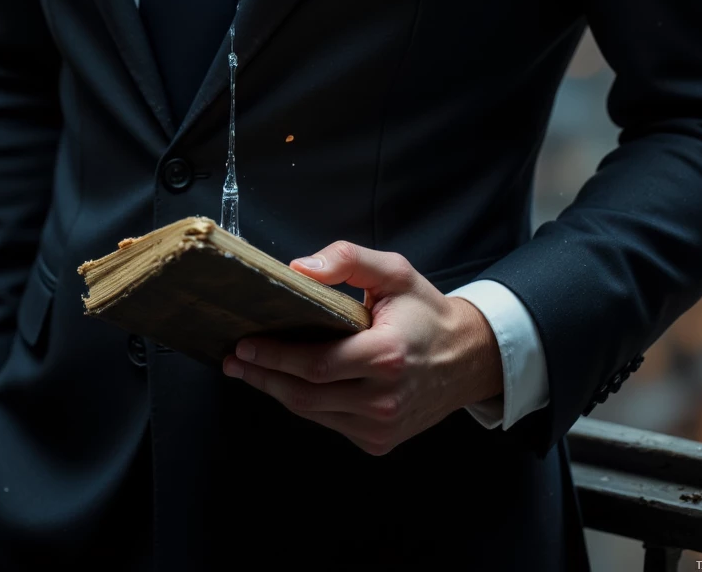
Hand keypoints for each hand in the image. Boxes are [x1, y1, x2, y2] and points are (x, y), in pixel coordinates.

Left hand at [220, 240, 503, 455]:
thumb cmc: (424, 311)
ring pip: (313, 413)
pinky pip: (330, 423)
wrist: (466, 358)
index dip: (275, 357)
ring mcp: (381, 426)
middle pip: (306, 395)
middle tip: (234, 361)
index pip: (316, 364)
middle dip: (264, 376)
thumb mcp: (393, 271)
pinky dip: (307, 404)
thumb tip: (299, 268)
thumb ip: (346, 260)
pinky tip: (290, 384)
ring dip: (278, 391)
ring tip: (251, 370)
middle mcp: (384, 398)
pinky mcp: (379, 441)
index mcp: (387, 355)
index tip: (245, 345)